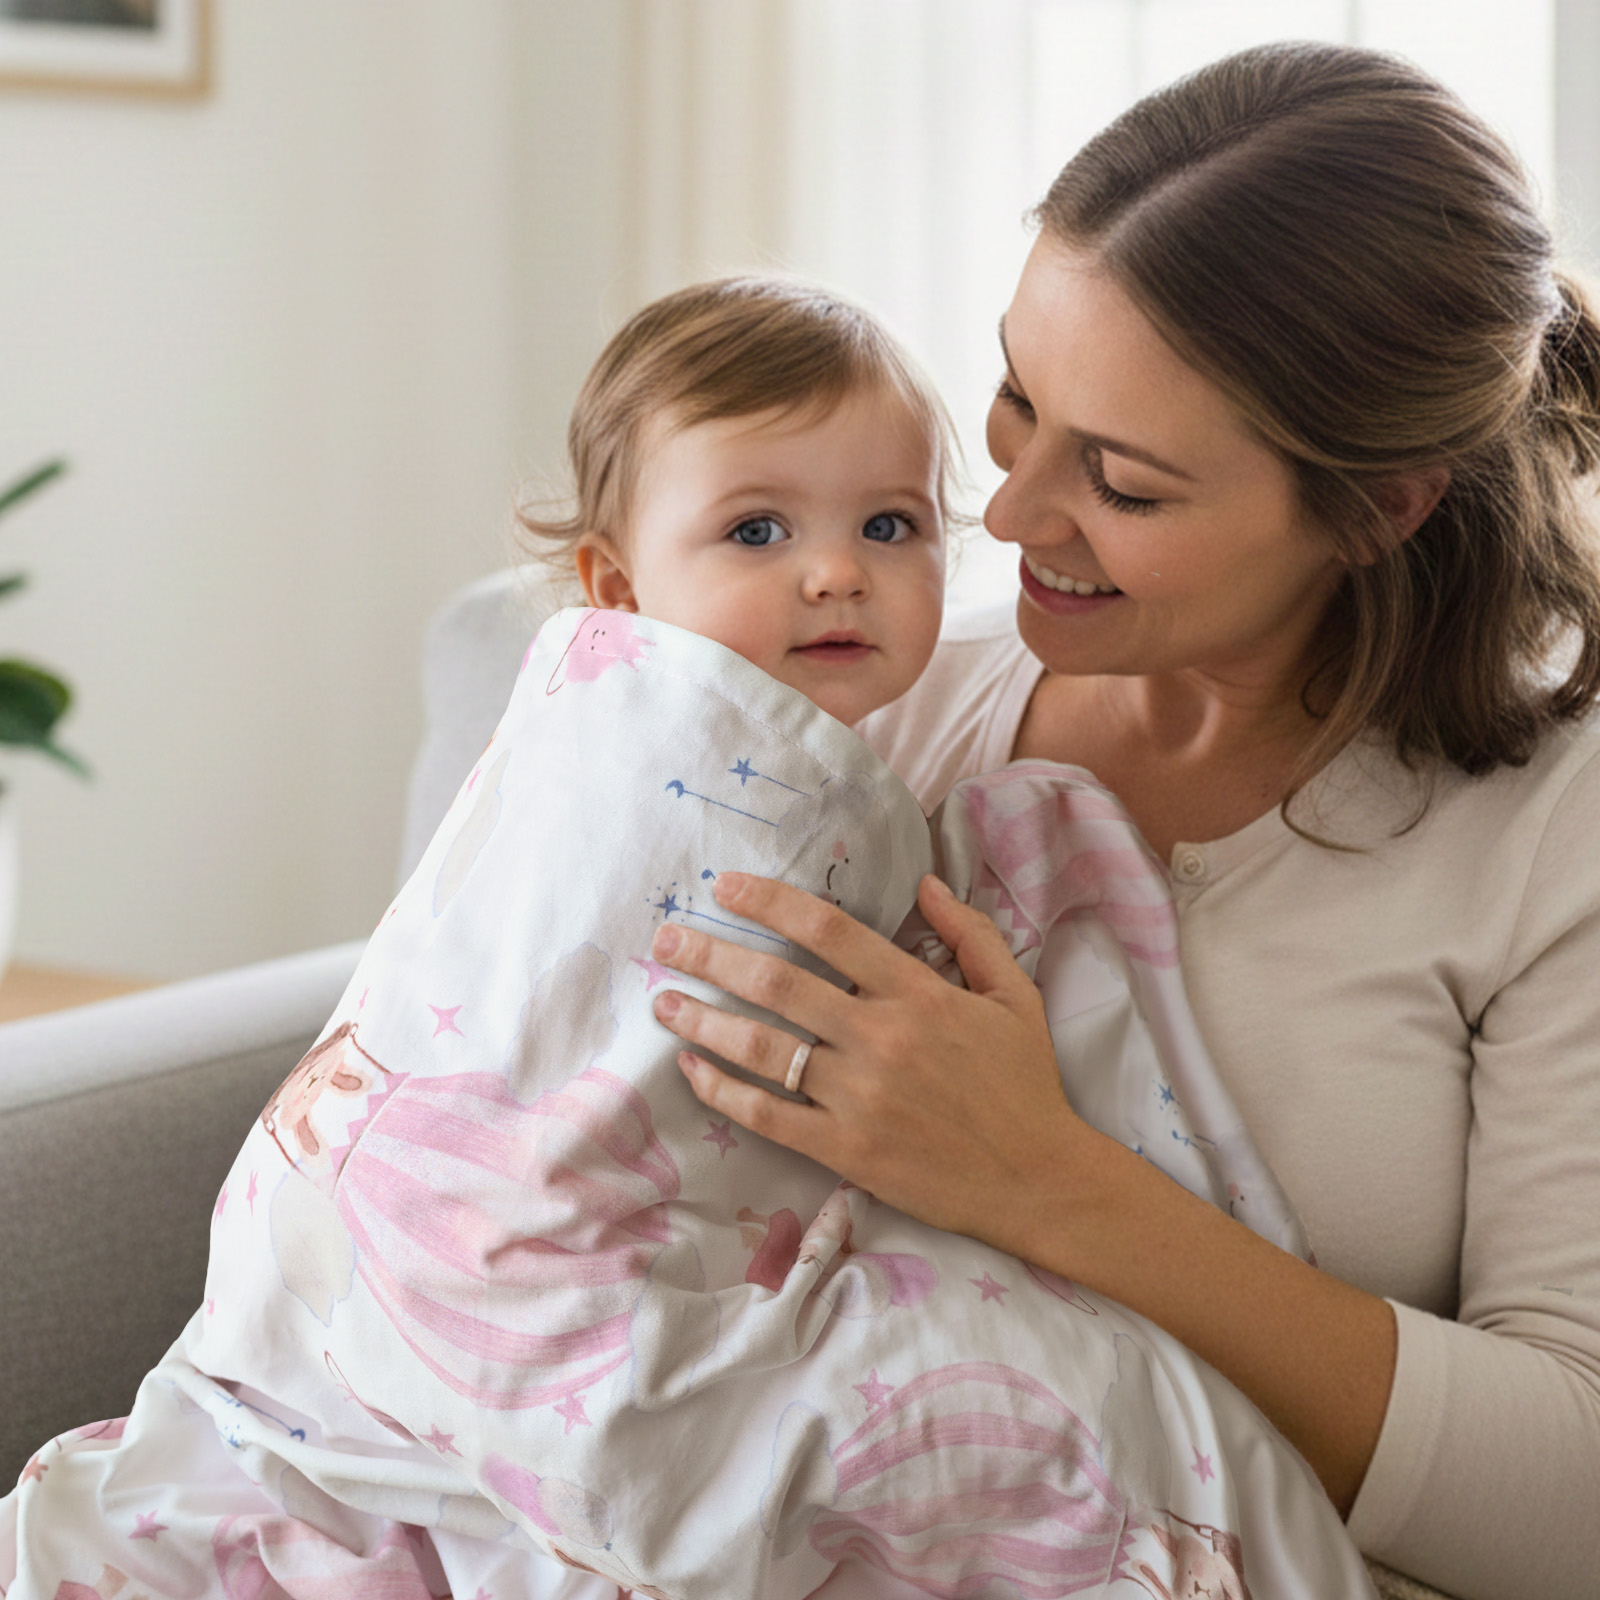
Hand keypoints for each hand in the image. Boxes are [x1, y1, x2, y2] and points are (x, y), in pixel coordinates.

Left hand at [649, 870, 1084, 1247]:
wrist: (1039, 1179)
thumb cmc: (1025, 1083)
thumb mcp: (1014, 994)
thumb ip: (970, 934)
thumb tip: (924, 883)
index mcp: (919, 993)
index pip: (829, 930)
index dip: (769, 901)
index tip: (724, 887)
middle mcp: (881, 1038)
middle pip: (778, 983)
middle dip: (713, 955)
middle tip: (667, 939)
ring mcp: (859, 1097)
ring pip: (763, 1048)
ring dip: (703, 1020)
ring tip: (663, 1000)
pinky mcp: (846, 1150)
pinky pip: (768, 1116)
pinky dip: (723, 1091)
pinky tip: (691, 1070)